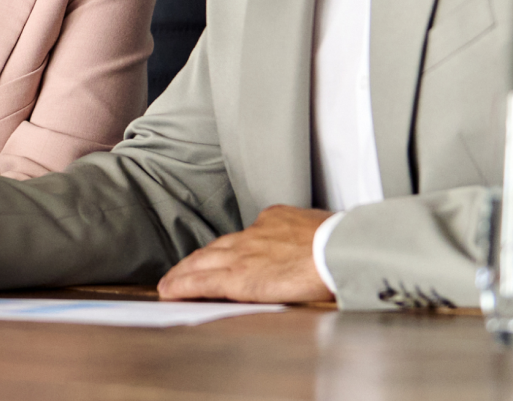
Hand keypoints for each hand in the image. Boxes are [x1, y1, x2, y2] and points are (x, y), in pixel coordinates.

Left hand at [157, 205, 334, 302]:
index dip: (232, 249)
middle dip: (199, 260)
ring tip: (170, 283)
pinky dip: (182, 286)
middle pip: (217, 248)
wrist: (341, 249)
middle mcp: (253, 235)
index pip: (245, 237)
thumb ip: (307, 239)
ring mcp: (243, 255)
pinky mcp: (237, 277)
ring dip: (184, 272)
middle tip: (183, 270)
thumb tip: (314, 248)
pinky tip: (170, 290)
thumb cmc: (342, 244)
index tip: (227, 256)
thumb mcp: (321, 231)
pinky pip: (200, 282)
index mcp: (275, 221)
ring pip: (202, 262)